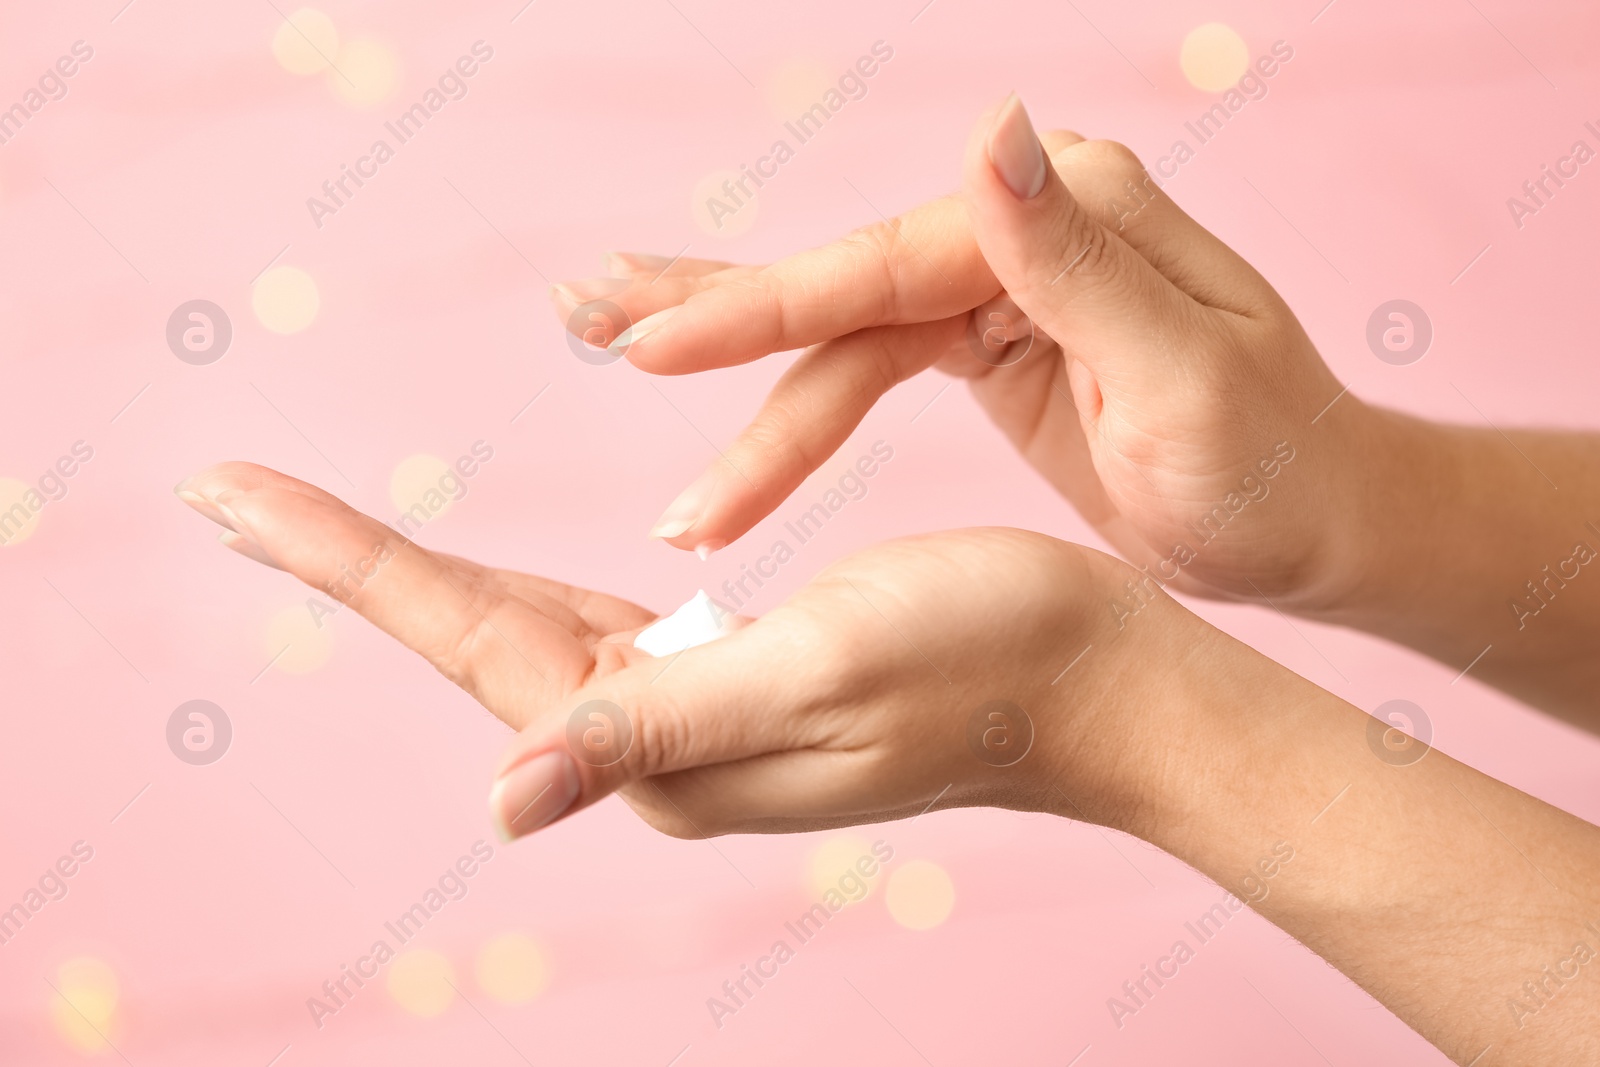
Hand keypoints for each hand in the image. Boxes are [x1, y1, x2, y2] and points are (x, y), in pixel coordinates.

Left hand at [175, 462, 1151, 839]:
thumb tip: (503, 797)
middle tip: (227, 493)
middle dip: (345, 562)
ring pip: (520, 634)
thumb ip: (657, 727)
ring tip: (309, 524)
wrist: (1091, 676)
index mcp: (665, 748)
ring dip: (413, 576)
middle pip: (468, 639)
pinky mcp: (730, 680)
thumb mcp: (819, 669)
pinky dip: (516, 589)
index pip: (469, 644)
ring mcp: (692, 719)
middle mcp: (659, 748)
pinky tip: (471, 575)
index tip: (228, 497)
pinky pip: (591, 632)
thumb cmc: (983, 656)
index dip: (346, 562)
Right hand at [553, 95, 1364, 609]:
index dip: (767, 309)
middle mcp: (1029, 227)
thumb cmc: (1268, 467)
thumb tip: (994, 127)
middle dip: (717, 316)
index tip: (652, 350)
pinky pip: (864, 359)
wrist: (1309, 522)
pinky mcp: (983, 335)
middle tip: (586, 319)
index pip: (889, 264)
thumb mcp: (1186, 375)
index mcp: (1078, 215)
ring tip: (609, 345)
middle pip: (845, 277)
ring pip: (840, 326)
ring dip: (734, 368)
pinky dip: (788, 390)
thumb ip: (1078, 259)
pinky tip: (725, 388)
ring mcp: (1000, 278)